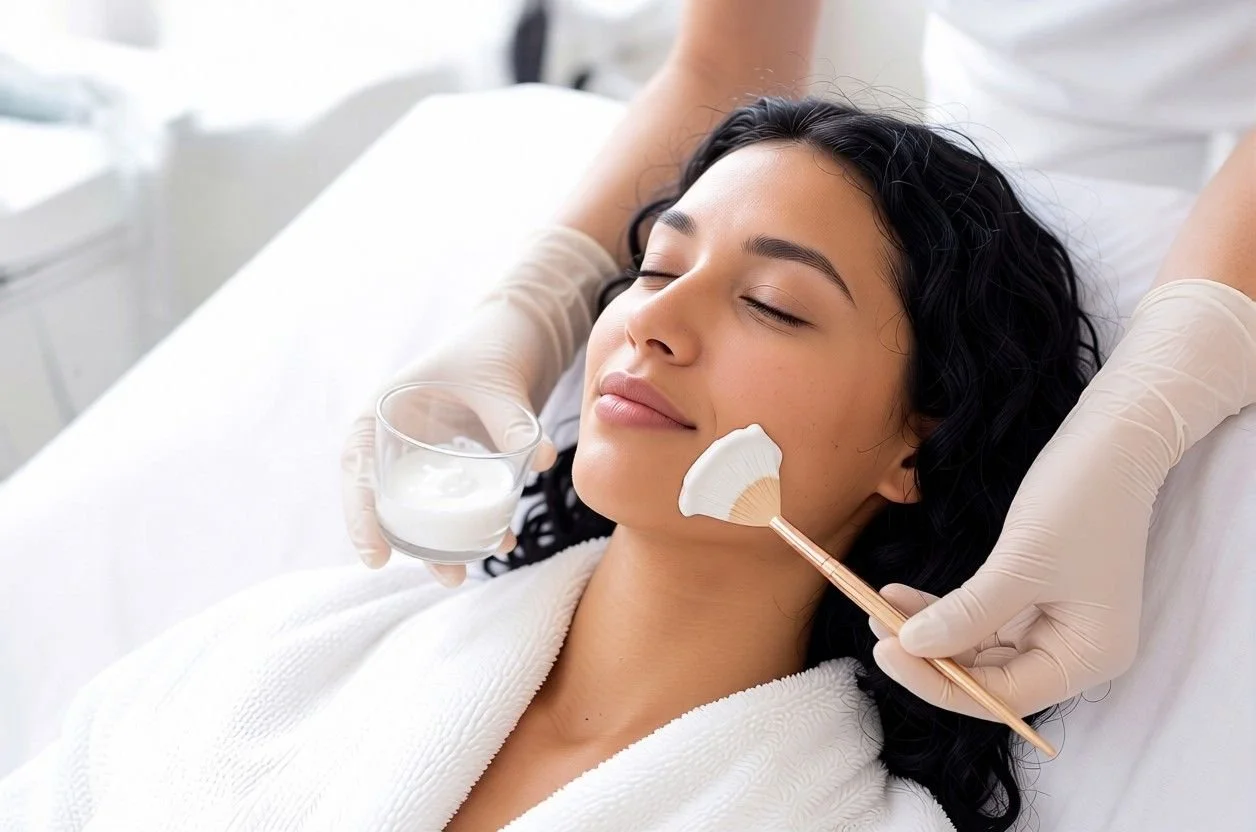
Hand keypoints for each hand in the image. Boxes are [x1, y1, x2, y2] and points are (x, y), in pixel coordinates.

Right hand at [340, 355, 557, 583]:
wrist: (522, 330)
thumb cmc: (492, 343)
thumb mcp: (497, 379)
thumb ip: (511, 418)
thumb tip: (540, 459)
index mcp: (385, 411)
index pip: (357, 467)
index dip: (359, 515)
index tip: (376, 557)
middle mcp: (402, 438)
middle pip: (391, 500)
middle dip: (413, 545)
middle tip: (446, 576)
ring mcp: (432, 454)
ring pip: (427, 508)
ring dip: (446, 544)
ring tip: (467, 574)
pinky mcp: (464, 463)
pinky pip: (464, 500)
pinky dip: (479, 523)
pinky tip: (503, 541)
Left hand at [870, 279, 1255, 717]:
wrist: (1115, 439)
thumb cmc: (1080, 498)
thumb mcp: (1020, 562)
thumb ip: (968, 614)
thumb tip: (912, 649)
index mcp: (1089, 659)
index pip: (1002, 696)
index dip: (937, 682)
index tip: (883, 652)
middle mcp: (1077, 654)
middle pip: (989, 679)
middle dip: (930, 656)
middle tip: (873, 628)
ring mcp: (1058, 628)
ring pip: (979, 650)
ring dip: (930, 632)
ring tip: (875, 607)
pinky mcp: (1038, 601)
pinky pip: (983, 622)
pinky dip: (945, 611)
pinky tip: (898, 595)